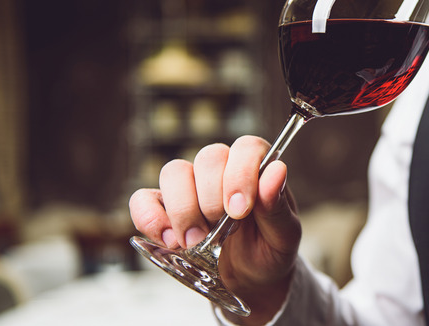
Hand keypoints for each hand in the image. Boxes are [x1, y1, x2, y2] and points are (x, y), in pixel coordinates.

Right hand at [129, 136, 301, 324]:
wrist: (250, 280)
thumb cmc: (270, 250)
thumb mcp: (284, 235)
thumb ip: (278, 206)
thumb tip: (277, 171)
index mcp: (257, 169)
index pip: (247, 147)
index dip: (241, 173)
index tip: (239, 210)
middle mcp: (222, 171)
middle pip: (208, 157)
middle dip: (212, 197)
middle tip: (219, 229)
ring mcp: (191, 187)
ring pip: (174, 172)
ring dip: (182, 209)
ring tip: (194, 242)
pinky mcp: (164, 208)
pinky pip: (143, 198)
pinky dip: (150, 218)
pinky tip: (169, 242)